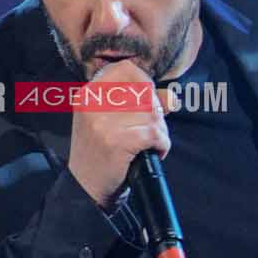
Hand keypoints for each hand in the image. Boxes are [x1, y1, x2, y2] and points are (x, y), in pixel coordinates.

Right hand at [67, 60, 169, 208]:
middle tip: (149, 132)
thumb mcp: (111, 122)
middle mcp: (93, 102)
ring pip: (153, 114)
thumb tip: (172, 98)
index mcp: (89, 93)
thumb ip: (140, 104)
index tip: (148, 100)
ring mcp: (103, 121)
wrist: (85, 188)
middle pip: (146, 92)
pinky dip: (161, 145)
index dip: (145, 82)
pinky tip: (152, 152)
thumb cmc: (102, 154)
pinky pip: (154, 134)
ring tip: (148, 144)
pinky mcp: (116, 140)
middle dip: (156, 113)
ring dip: (160, 132)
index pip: (126, 68)